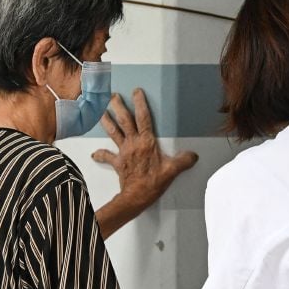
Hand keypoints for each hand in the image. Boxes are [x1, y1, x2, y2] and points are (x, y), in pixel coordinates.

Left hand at [92, 88, 197, 216]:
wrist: (136, 196)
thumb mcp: (172, 170)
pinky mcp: (118, 162)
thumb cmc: (153, 182)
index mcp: (147, 141)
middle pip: (124, 121)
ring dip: (106, 121)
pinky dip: (100, 155)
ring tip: (101, 111)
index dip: (140, 103)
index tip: (136, 92)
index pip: (143, 118)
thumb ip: (183, 160)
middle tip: (113, 95)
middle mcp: (133, 143)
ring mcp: (124, 152)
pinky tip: (94, 154)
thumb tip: (194, 155)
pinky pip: (107, 157)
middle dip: (118, 107)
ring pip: (113, 132)